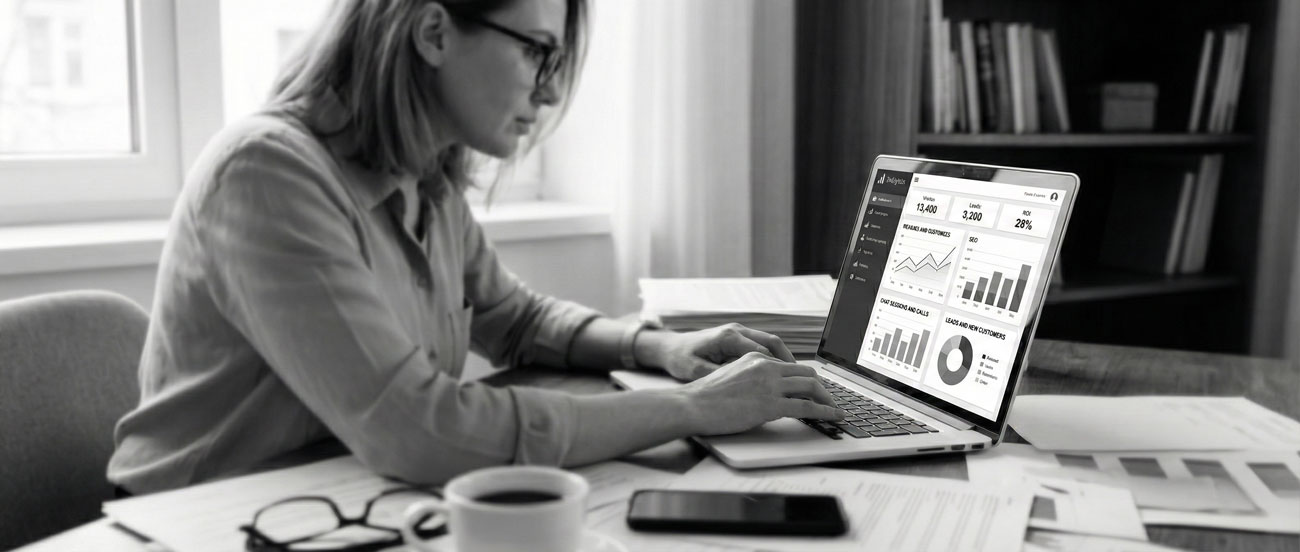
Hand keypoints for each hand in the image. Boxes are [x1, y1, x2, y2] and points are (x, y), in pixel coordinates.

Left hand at [643, 323, 796, 381]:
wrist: (669, 346)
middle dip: (789, 361)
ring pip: (770, 342)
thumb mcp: (695, 370)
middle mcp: (736, 331)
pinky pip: (762, 344)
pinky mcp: (736, 338)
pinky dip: (774, 357)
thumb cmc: (680, 358)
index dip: (780, 368)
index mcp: (728, 337)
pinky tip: (779, 372)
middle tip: (804, 379)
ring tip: (797, 377)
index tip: (792, 383)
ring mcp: (738, 332)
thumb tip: (740, 383)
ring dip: (784, 358)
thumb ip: (718, 374)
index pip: (763, 351)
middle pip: (772, 342)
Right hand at [680, 352, 845, 435]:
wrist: (692, 405)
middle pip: (806, 372)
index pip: (790, 365)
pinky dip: (825, 411)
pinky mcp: (770, 405)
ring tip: (835, 409)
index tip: (814, 388)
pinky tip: (833, 416)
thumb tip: (766, 391)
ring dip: (827, 399)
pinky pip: (806, 407)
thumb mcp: (731, 375)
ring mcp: (769, 385)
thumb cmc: (704, 396)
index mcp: (756, 357)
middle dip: (822, 387)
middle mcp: (766, 367)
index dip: (806, 378)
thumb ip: (752, 378)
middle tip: (828, 399)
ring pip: (811, 386)